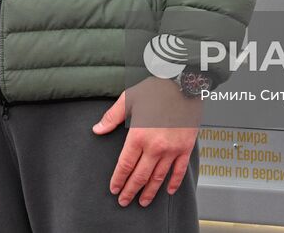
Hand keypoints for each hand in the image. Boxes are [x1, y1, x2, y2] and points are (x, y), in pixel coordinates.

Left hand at [94, 77, 201, 207]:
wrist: (184, 82)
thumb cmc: (156, 88)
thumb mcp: (130, 99)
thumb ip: (112, 117)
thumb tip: (97, 129)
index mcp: (138, 135)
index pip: (125, 165)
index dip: (118, 179)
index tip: (114, 189)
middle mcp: (155, 146)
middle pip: (140, 176)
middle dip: (130, 191)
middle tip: (124, 201)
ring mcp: (172, 149)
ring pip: (158, 177)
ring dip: (149, 192)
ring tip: (143, 201)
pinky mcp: (185, 147)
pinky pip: (179, 170)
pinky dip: (173, 183)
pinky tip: (168, 191)